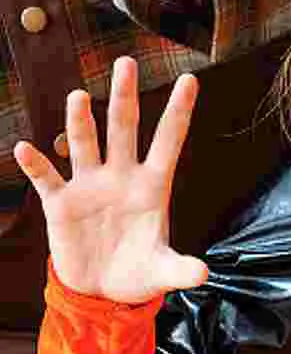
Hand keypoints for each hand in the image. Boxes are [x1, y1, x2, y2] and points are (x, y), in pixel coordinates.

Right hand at [12, 56, 206, 303]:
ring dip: (80, 122)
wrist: (101, 291)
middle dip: (125, 96)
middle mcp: (121, 176)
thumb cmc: (138, 272)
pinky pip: (47, 178)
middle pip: (124, 128)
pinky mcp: (61, 203)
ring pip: (85, 144)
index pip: (169, 140)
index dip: (179, 111)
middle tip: (125, 63)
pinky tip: (25, 149)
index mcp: (152, 185)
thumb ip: (180, 269)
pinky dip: (36, 164)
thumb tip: (203, 275)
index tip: (191, 79)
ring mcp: (89, 186)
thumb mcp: (162, 271)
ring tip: (79, 96)